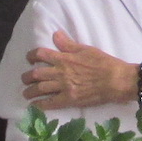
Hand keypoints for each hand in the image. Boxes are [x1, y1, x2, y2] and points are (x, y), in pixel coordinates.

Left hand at [22, 31, 136, 109]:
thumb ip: (68, 44)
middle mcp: (60, 72)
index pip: (40, 54)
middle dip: (27, 77)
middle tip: (25, 79)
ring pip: (39, 89)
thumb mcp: (86, 49)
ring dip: (29, 91)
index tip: (30, 59)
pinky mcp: (69, 99)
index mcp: (64, 58)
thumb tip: (55, 34)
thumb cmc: (104, 63)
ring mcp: (63, 87)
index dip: (31, 56)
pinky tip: (34, 106)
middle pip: (35, 74)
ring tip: (26, 93)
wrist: (116, 80)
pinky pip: (50, 103)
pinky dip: (39, 105)